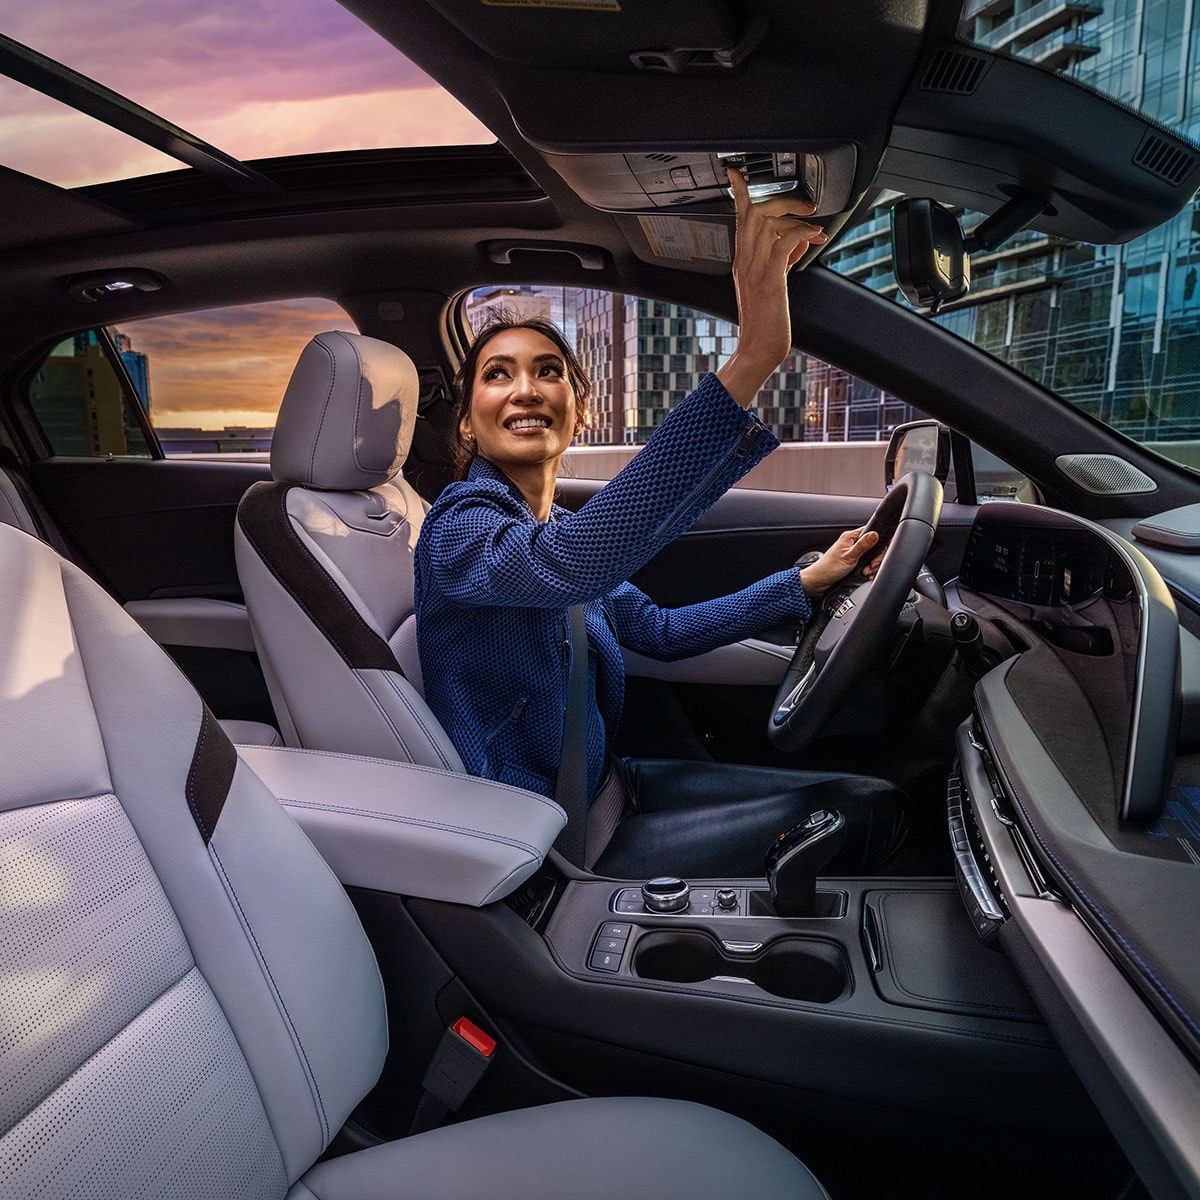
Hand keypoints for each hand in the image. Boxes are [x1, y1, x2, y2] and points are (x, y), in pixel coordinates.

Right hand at [716, 167, 827, 407]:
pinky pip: (784, 243)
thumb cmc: (765, 322)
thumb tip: (798, 240)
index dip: (739, 192)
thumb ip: (781, 259)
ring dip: (795, 216)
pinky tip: (813, 236)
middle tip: (805, 204)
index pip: (738, 218)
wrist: (758, 349)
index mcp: (741, 261)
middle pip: (754, 212)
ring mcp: (755, 269)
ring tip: (814, 222)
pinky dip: (801, 233)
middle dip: (781, 200)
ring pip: (767, 223)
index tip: (738, 174)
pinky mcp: (770, 279)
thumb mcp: (771, 284)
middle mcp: (744, 261)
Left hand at [797, 528, 881, 596]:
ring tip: (866, 571)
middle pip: (874, 546)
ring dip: (872, 566)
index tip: (876, 555)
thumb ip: (863, 545)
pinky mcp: (852, 561)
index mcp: (850, 537)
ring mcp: (852, 552)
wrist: (819, 580)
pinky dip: (868, 569)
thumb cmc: (829, 568)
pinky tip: (865, 574)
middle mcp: (852, 543)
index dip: (878, 543)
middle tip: (870, 566)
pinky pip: (866, 563)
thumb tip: (875, 534)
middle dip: (875, 558)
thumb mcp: (849, 556)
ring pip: (871, 556)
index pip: (871, 532)